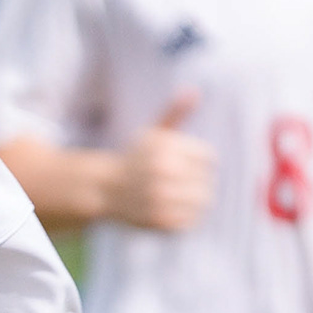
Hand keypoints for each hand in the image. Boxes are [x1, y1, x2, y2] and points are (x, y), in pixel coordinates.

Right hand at [102, 89, 211, 230]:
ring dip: (193, 202)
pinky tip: (169, 211)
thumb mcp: (153, 134)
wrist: (104, 190)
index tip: (181, 167)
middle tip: (177, 185)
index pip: (208, 158)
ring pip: (202, 201)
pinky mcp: (160, 220)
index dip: (198, 163)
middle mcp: (164, 172)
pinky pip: (191, 221)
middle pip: (206, 181)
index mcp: (166, 149)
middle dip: (195, 183)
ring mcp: (162, 198)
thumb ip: (175, 114)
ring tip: (175, 198)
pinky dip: (185, 219)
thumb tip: (193, 91)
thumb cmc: (135, 160)